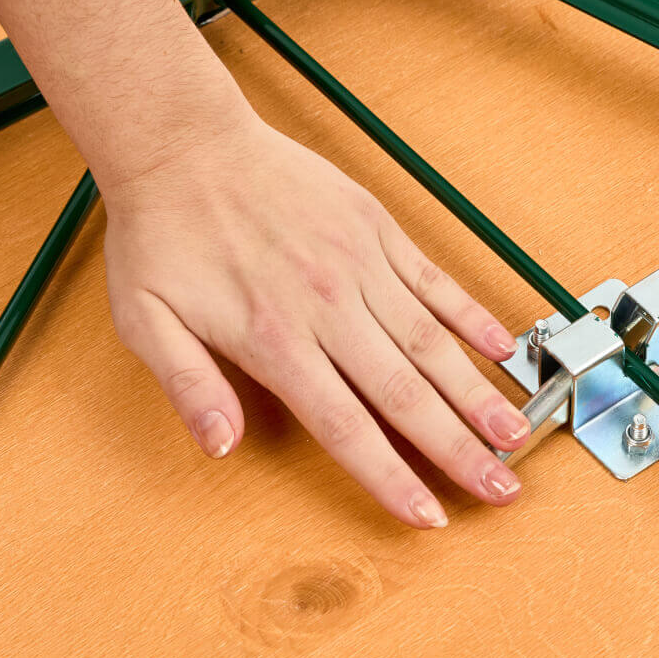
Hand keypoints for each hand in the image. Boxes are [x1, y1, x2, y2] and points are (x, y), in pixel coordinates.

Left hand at [99, 104, 531, 527]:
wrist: (184, 142)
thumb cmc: (162, 233)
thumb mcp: (144, 321)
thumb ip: (188, 387)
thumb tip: (221, 447)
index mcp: (274, 339)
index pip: (345, 426)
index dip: (391, 476)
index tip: (429, 515)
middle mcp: (327, 307)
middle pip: (405, 394)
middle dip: (459, 450)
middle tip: (500, 490)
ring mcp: (358, 265)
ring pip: (431, 343)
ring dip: (478, 394)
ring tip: (515, 434)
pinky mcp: (375, 228)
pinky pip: (434, 281)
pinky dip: (472, 316)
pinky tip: (502, 348)